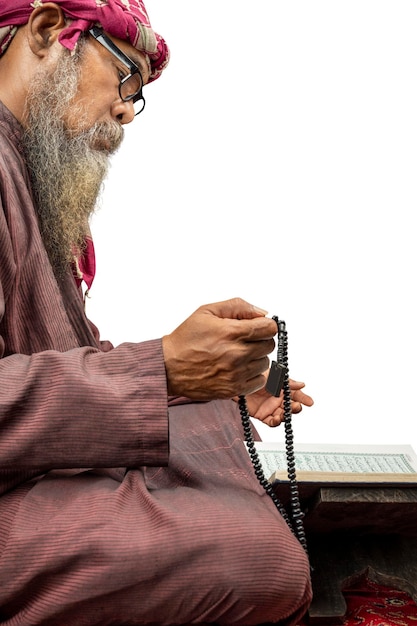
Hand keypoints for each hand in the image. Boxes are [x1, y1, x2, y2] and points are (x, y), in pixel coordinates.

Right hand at [162, 298, 276, 399]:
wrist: (168, 367)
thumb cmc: (186, 339)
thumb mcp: (207, 311)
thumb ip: (238, 306)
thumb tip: (262, 312)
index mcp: (231, 332)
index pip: (269, 328)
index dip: (265, 325)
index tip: (257, 327)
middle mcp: (236, 354)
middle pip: (269, 345)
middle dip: (259, 340)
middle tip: (244, 340)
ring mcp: (236, 373)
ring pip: (265, 363)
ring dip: (255, 357)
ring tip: (237, 355)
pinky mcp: (233, 389)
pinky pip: (259, 380)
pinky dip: (253, 374)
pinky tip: (239, 368)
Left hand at [237, 378, 313, 426]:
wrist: (237, 381)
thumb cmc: (254, 375)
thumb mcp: (273, 376)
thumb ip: (287, 382)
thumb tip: (302, 384)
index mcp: (282, 388)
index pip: (296, 394)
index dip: (303, 398)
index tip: (310, 402)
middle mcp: (277, 398)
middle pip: (291, 407)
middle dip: (295, 408)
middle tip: (296, 406)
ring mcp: (270, 407)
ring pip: (283, 415)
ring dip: (286, 416)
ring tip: (285, 413)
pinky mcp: (262, 415)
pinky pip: (271, 422)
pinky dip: (276, 422)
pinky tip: (277, 418)